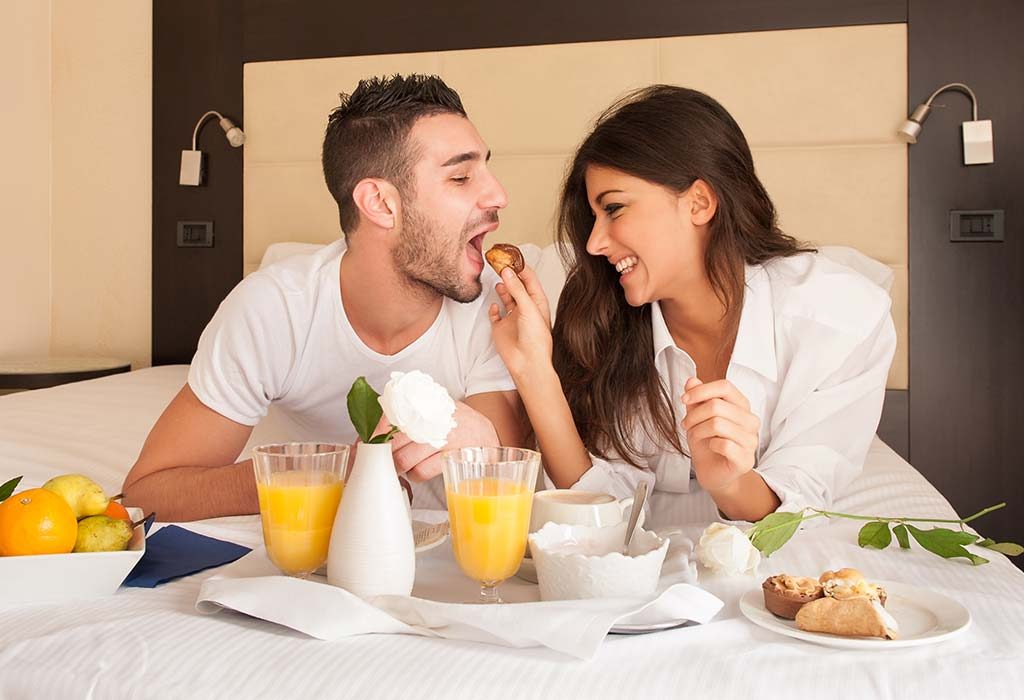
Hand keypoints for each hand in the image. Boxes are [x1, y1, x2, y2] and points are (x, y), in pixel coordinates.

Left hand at [385, 400, 499, 482]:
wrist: (485, 434)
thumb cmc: (454, 422)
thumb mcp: (434, 407)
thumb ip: (409, 412)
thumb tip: (376, 429)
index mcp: (424, 403)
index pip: (391, 416)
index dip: (376, 433)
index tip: (369, 443)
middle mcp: (432, 418)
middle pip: (393, 441)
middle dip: (385, 454)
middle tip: (385, 457)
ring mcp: (441, 437)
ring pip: (404, 459)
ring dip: (399, 466)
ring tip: (403, 464)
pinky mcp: (449, 456)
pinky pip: (421, 471)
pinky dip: (415, 474)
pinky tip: (419, 469)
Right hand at [488, 266, 552, 378]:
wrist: (528, 363)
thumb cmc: (536, 340)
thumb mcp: (529, 309)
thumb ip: (517, 289)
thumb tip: (508, 272)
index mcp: (537, 302)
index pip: (529, 279)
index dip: (520, 267)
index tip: (510, 257)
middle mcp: (525, 308)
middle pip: (516, 286)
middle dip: (509, 275)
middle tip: (499, 264)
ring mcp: (513, 317)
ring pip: (506, 297)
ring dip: (502, 288)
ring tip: (497, 281)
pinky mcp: (501, 328)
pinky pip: (495, 314)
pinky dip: (493, 308)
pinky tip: (495, 307)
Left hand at [682, 377, 759, 493]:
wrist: (713, 472)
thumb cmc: (707, 443)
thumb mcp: (697, 418)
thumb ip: (697, 399)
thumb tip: (692, 380)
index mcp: (741, 406)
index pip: (725, 386)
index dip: (701, 390)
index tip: (684, 399)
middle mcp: (751, 421)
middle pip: (716, 405)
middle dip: (694, 415)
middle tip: (686, 425)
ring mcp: (751, 440)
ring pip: (718, 424)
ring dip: (698, 430)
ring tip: (695, 436)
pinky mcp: (746, 459)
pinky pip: (723, 445)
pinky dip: (710, 445)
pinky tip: (711, 448)